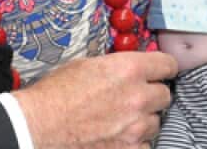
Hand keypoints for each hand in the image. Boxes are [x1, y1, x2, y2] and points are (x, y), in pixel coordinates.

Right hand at [15, 51, 176, 148]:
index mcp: (128, 69)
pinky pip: (145, 145)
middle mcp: (138, 97)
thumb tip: (127, 69)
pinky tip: (118, 136)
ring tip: (123, 119)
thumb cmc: (55, 94)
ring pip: (156, 122)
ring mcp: (135, 126)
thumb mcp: (86, 65)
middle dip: (152, 95)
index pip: (167, 65)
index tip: (162, 72)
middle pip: (164, 95)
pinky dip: (135, 141)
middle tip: (137, 97)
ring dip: (144, 119)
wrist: (38, 124)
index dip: (164, 68)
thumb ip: (115, 67)